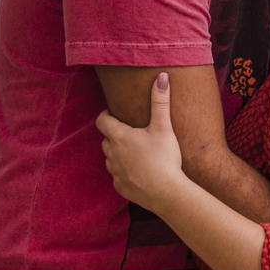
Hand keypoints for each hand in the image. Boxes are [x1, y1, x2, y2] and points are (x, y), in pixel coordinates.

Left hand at [96, 73, 187, 211]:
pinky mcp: (120, 187)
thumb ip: (160, 101)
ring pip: (110, 159)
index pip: (102, 121)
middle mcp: (112, 154)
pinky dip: (124, 172)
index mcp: (120, 137)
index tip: (114, 113)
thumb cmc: (165, 158)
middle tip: (130, 133)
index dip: (106, 115)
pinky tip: (138, 172)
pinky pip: (117, 176)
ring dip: (118, 154)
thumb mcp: (163, 127)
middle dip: (114, 135)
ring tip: (135, 152)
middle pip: (106, 140)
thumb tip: (161, 76)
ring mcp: (115, 172)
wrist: (167, 193)